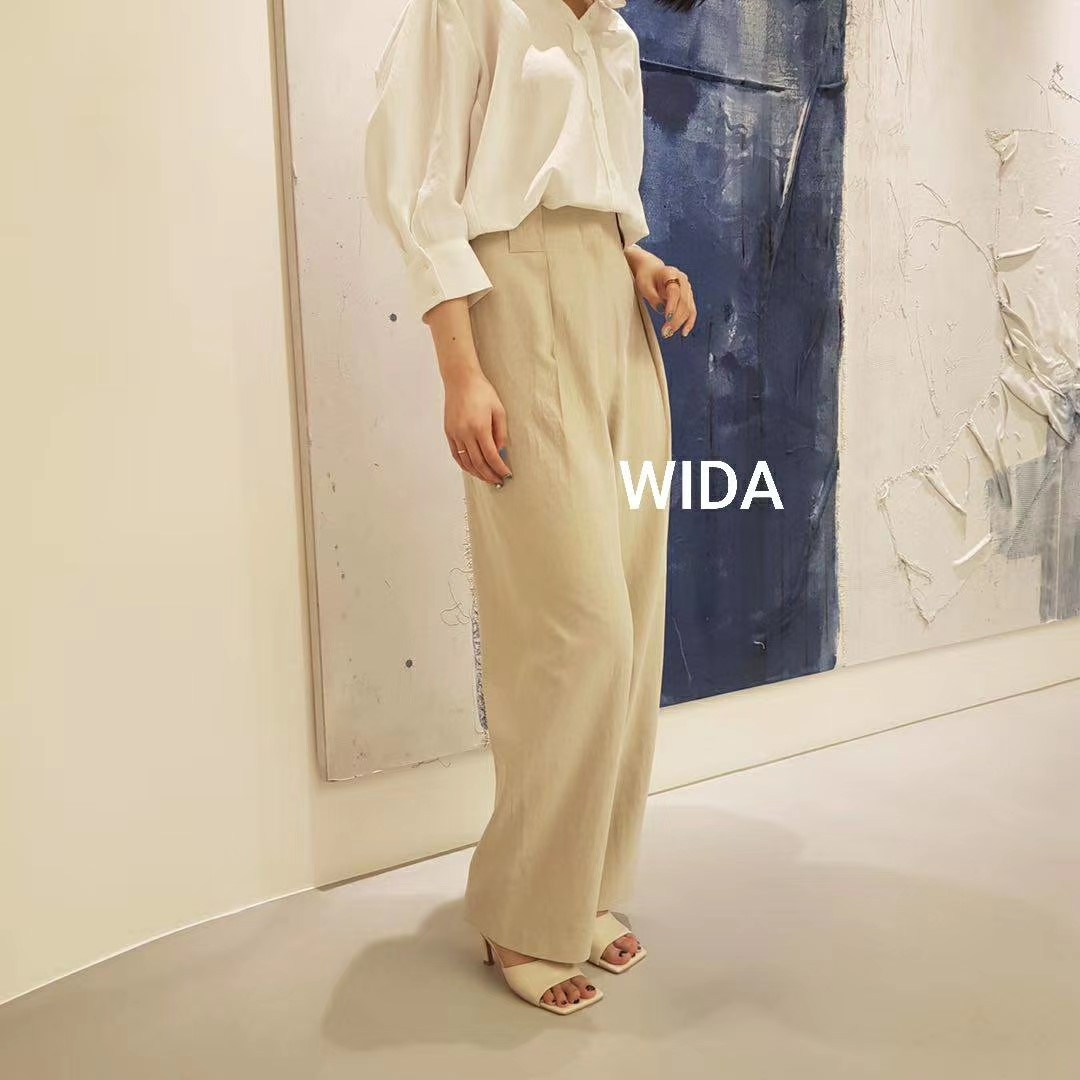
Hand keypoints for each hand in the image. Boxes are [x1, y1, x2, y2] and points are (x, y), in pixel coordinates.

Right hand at [443, 368, 512, 486]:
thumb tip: (501, 452)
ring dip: (477, 473)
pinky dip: (465, 465)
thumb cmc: (482, 392)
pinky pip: (456, 455)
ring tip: (487, 478)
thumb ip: (501, 433)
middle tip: (499, 481)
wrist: (460, 380)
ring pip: (466, 462)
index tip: (507, 475)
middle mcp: (465, 433)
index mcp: (480, 428)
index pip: (491, 456)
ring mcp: (455, 434)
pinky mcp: (449, 432)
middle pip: (478, 463)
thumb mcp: (499, 410)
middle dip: (490, 475)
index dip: (500, 469)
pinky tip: (473, 469)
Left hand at [626, 247, 697, 338]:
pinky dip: (689, 322)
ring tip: (668, 333)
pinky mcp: (688, 297)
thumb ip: (653, 297)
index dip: (672, 305)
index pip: (674, 291)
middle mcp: (682, 280)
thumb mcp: (644, 285)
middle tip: (665, 332)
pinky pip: (691, 310)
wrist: (652, 270)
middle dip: (675, 319)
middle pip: (683, 301)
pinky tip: (684, 332)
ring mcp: (687, 288)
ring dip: (680, 323)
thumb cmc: (647, 277)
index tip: (667, 318)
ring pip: (688, 308)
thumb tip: (661, 310)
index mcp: (671, 273)